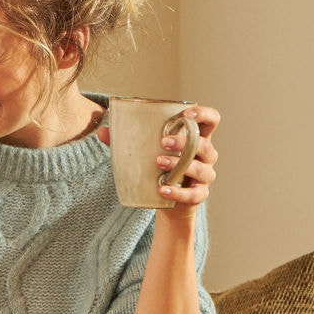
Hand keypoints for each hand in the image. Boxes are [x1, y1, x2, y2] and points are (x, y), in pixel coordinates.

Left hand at [100, 104, 219, 218]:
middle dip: (184, 141)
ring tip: (158, 163)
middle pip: (204, 144)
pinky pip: (192, 194)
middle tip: (163, 142)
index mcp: (197, 138)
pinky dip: (177, 192)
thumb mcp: (147, 151)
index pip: (211, 120)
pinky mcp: (199, 195)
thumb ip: (128, 141)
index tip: (186, 114)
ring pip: (200, 168)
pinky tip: (162, 189)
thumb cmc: (159, 167)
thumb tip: (102, 131)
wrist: (166, 200)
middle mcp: (206, 155)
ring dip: (179, 164)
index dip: (203, 114)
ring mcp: (205, 176)